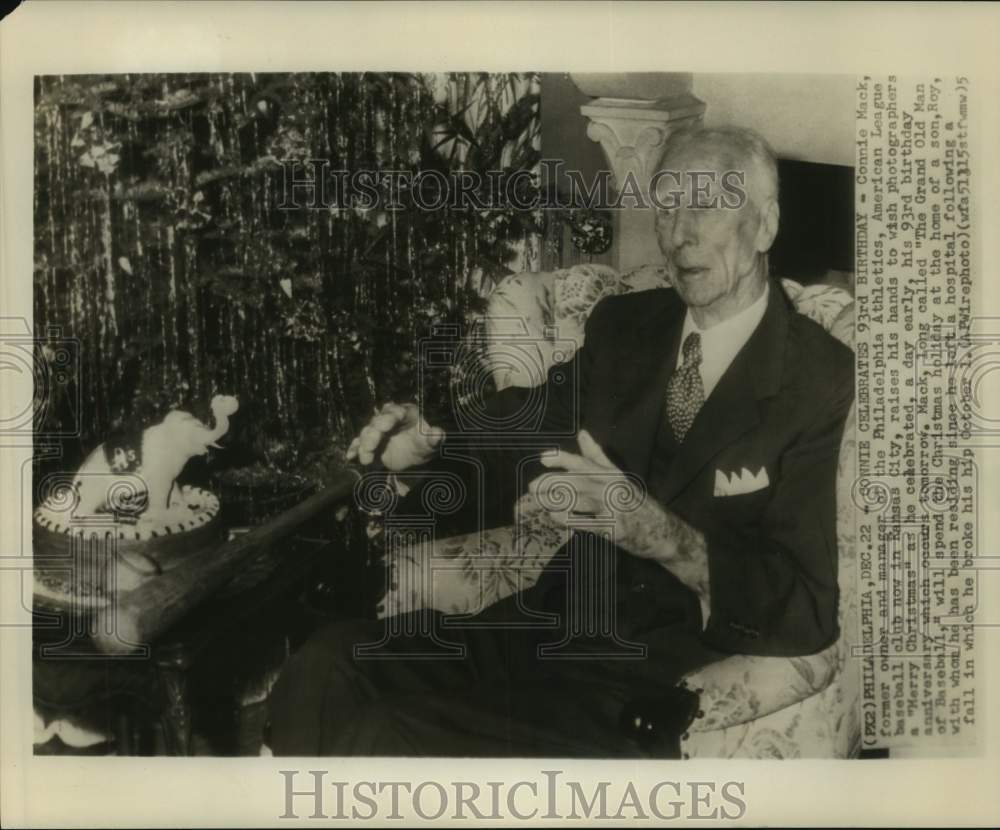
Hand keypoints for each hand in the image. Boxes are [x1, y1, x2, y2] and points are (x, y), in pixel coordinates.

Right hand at [346, 402, 444, 471]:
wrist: (414, 460)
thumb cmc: (423, 446)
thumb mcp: (431, 443)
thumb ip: (434, 438)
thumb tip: (438, 433)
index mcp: (405, 413)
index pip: (395, 411)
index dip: (389, 417)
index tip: (384, 427)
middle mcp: (389, 418)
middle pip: (377, 422)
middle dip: (372, 434)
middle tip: (370, 447)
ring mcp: (378, 430)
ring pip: (367, 433)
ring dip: (364, 445)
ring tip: (366, 459)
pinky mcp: (370, 442)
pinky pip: (359, 443)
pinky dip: (354, 449)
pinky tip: (350, 456)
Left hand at [527, 429, 649, 551]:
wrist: (661, 531)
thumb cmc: (634, 502)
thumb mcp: (617, 475)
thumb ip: (597, 456)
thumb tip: (582, 433)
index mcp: (610, 473)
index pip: (583, 462)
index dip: (562, 459)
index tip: (543, 458)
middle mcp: (612, 487)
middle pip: (577, 481)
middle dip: (552, 483)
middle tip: (531, 487)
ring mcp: (614, 508)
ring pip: (581, 500)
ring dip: (557, 501)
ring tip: (538, 502)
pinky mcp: (615, 529)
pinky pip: (588, 523)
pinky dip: (570, 519)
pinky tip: (555, 517)